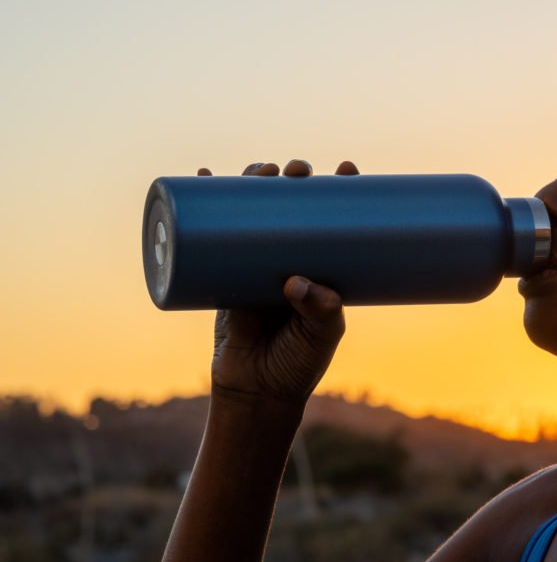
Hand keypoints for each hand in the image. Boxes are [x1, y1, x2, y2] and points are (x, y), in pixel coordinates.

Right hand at [197, 159, 359, 405]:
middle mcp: (290, 256)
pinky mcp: (223, 273)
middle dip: (295, 178)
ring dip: (254, 181)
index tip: (348, 169)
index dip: (341, 189)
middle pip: (292, 203)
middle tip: (298, 170)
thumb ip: (320, 310)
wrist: (256, 392)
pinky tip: (203, 175)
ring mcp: (256, 262)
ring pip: (254, 210)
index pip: (335, 217)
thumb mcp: (321, 336)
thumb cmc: (299, 363)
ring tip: (259, 169)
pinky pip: (213, 233)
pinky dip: (203, 204)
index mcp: (322, 264)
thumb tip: (296, 282)